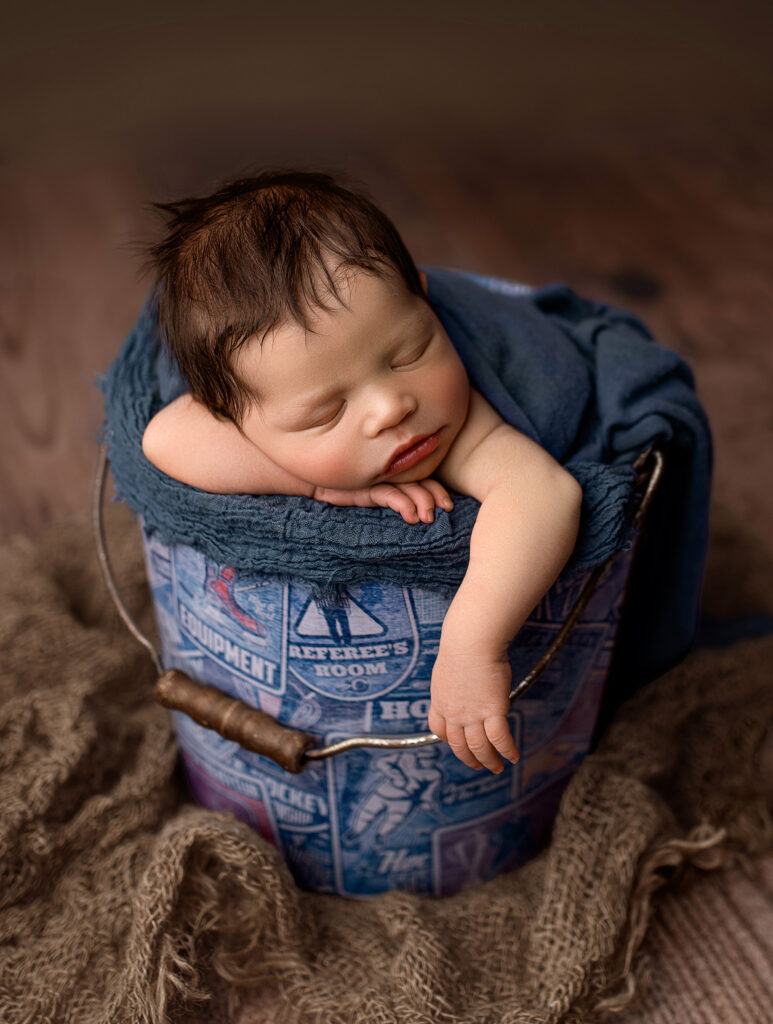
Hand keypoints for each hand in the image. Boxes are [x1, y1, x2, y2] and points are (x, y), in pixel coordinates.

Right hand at [312, 478, 452, 523]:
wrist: (315, 484)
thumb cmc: (345, 492)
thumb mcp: (373, 496)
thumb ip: (394, 497)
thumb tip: (419, 517)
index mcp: (395, 475)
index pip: (422, 478)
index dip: (437, 490)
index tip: (448, 506)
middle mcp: (389, 474)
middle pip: (420, 480)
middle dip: (434, 495)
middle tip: (445, 510)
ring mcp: (378, 478)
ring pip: (408, 486)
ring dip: (422, 502)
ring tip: (428, 518)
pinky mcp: (366, 485)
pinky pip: (389, 493)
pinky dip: (402, 504)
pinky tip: (410, 517)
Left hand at [427, 640, 518, 773]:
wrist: (470, 642)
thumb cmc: (462, 646)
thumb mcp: (449, 669)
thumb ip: (454, 682)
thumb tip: (462, 681)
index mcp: (440, 701)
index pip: (439, 730)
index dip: (449, 740)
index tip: (457, 744)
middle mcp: (453, 713)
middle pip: (459, 745)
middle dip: (470, 759)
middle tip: (479, 766)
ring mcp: (472, 715)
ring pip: (480, 747)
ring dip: (489, 761)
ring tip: (497, 768)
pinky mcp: (492, 711)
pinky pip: (500, 738)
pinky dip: (507, 750)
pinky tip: (513, 756)